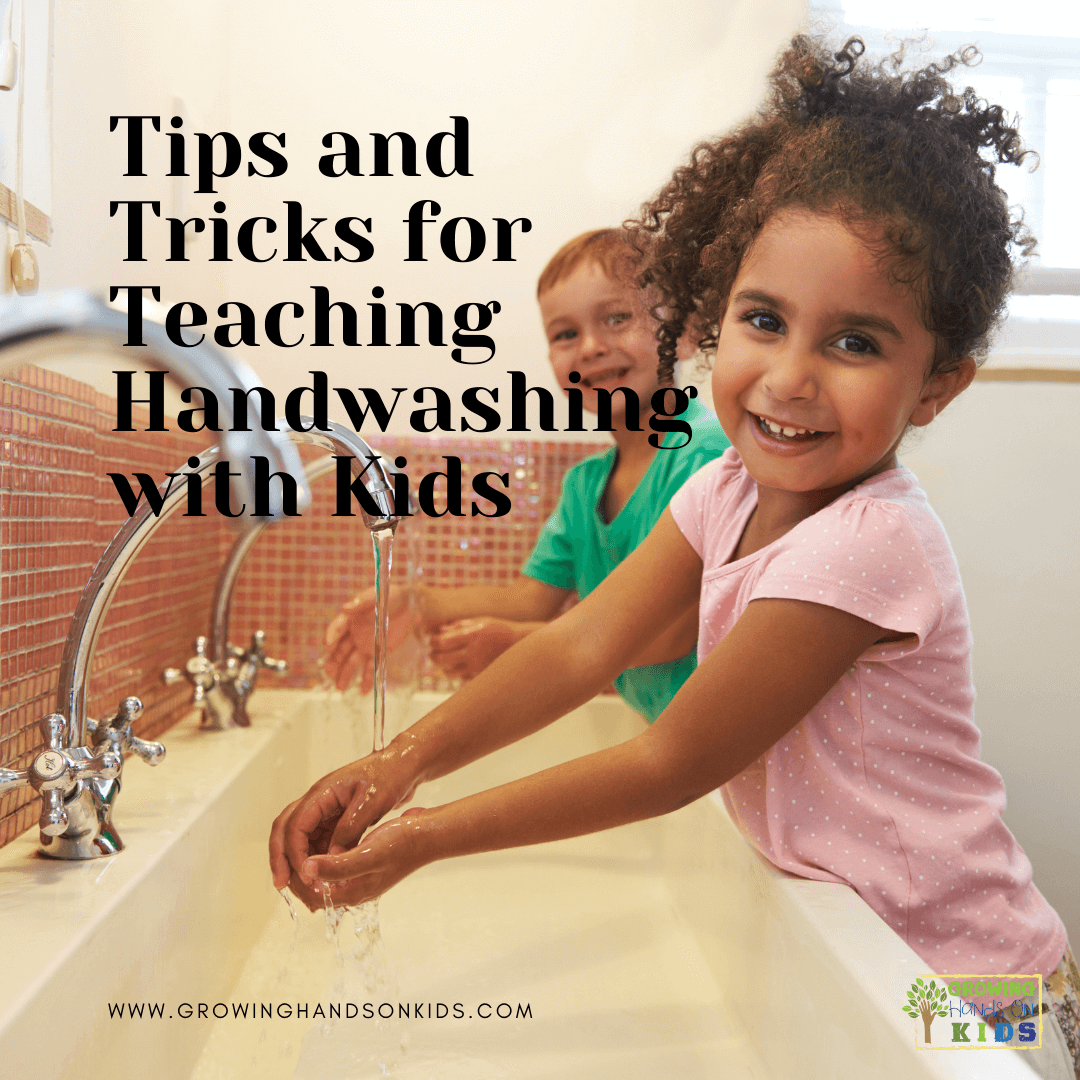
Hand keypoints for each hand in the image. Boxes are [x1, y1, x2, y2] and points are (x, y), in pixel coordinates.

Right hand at [268, 752, 418, 909]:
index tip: (302, 875)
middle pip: (286, 829)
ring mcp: (325, 809)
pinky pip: (317, 839)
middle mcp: (318, 800)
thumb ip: (350, 830)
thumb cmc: (389, 776)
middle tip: (280, 884)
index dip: (294, 852)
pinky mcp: (335, 817)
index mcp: (323, 792)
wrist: (402, 765)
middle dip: (281, 857)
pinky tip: (320, 874)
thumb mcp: (372, 803)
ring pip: (299, 836)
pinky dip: (314, 856)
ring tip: (301, 885)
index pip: (295, 824)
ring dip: (297, 859)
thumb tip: (331, 858)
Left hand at [298, 807, 430, 906]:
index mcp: (352, 893)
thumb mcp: (367, 854)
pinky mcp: (365, 865)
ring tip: (300, 843)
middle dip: (298, 874)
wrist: (427, 834)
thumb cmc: (402, 843)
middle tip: (288, 851)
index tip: (288, 859)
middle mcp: (354, 890)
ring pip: (324, 878)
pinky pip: (335, 867)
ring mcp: (360, 878)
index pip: (312, 897)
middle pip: (315, 891)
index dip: (295, 880)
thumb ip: (337, 865)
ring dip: (310, 865)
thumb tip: (307, 869)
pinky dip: (323, 857)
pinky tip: (321, 838)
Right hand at [324, 586, 415, 692]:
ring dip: (346, 674)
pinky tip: (363, 691)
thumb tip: (344, 608)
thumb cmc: (391, 596)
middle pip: (340, 650)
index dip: (332, 636)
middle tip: (330, 673)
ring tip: (341, 688)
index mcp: (351, 618)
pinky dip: (368, 678)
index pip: (337, 627)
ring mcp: (365, 643)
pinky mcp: (379, 651)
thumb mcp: (377, 596)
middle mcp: (355, 633)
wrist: (410, 604)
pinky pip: (371, 666)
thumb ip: (361, 603)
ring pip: (352, 661)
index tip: (328, 646)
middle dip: (334, 662)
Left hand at [429, 617, 529, 679]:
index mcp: (471, 635)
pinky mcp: (482, 675)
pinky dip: (455, 674)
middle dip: (433, 656)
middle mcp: (473, 652)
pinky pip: (461, 679)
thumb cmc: (500, 628)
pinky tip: (457, 667)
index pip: (442, 642)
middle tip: (432, 653)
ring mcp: (477, 666)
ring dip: (442, 668)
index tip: (432, 641)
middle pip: (442, 659)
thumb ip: (460, 625)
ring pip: (450, 672)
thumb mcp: (481, 621)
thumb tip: (441, 630)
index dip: (433, 642)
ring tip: (443, 662)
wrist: (520, 643)